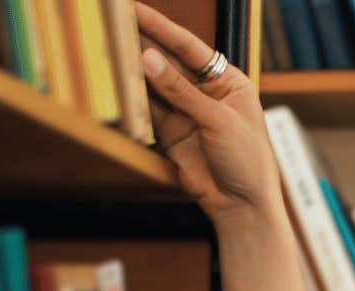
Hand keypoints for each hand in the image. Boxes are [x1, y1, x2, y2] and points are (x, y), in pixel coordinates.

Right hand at [132, 2, 280, 223]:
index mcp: (227, 81)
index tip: (134, 10)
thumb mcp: (217, 120)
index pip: (189, 47)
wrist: (243, 207)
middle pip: (167, 62)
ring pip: (153, 86)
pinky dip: (132, 100)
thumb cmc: (248, 161)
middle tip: (112, 23)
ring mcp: (185, 113)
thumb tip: (148, 58)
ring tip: (106, 49)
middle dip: (141, 43)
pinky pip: (147, 112)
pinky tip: (115, 83)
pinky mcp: (170, 135)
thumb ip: (180, 91)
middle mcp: (204, 93)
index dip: (161, 27)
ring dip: (132, 70)